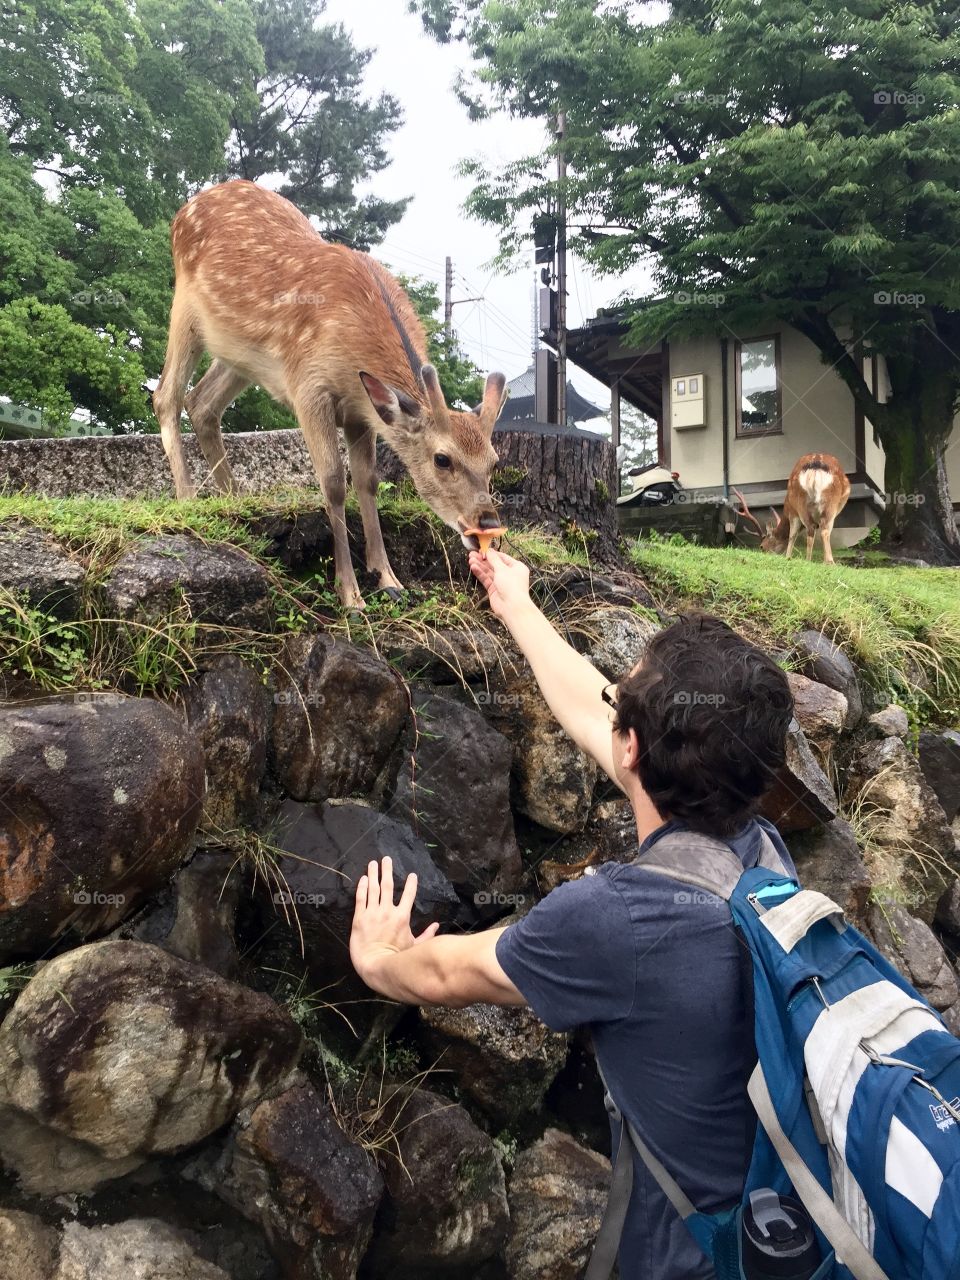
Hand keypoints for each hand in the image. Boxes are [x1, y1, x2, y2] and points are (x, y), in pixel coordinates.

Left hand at [350, 856, 439, 988]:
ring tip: (373, 863)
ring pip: (373, 889)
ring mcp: (372, 913)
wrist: (375, 964)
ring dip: (373, 874)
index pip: (408, 895)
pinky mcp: (359, 918)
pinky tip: (363, 879)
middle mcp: (387, 911)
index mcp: (402, 917)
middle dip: (387, 870)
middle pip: (387, 886)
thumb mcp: (415, 946)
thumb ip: (426, 935)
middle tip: (386, 859)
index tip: (412, 874)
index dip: (411, 884)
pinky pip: (360, 898)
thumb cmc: (397, 958)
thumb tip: (436, 926)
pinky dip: (361, 887)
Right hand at [468, 548, 531, 621]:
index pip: (503, 557)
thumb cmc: (512, 585)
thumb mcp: (502, 569)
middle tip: (472, 554)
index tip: (482, 549)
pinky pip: (486, 579)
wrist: (512, 607)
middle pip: (494, 564)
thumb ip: (494, 559)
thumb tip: (488, 551)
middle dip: (483, 560)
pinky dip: (480, 573)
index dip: (492, 554)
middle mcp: (510, 574)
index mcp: (517, 567)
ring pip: (489, 572)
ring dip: (480, 566)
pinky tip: (473, 567)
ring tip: (470, 560)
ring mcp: (501, 582)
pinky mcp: (494, 590)